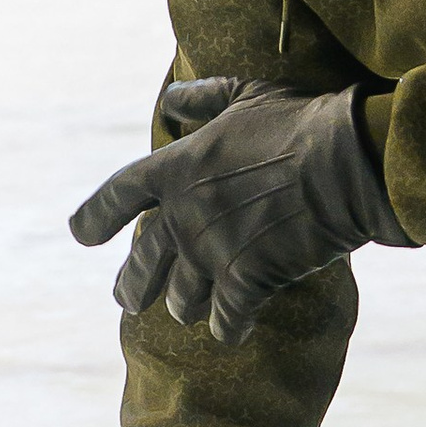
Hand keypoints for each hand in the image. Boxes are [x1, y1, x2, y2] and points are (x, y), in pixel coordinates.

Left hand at [70, 75, 409, 346]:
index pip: (118, 195)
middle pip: (141, 262)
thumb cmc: (300, 122)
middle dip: (131, 284)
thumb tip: (171, 100)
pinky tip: (235, 330)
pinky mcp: (248, 281)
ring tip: (190, 309)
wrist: (345, 161)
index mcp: (176, 168)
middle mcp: (183, 215)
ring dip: (185, 304)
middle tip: (126, 300)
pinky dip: (229, 326)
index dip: (95, 216)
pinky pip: (227, 319)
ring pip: (182, 297)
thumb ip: (202, 99)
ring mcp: (212, 252)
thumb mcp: (246, 96)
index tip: (80, 235)